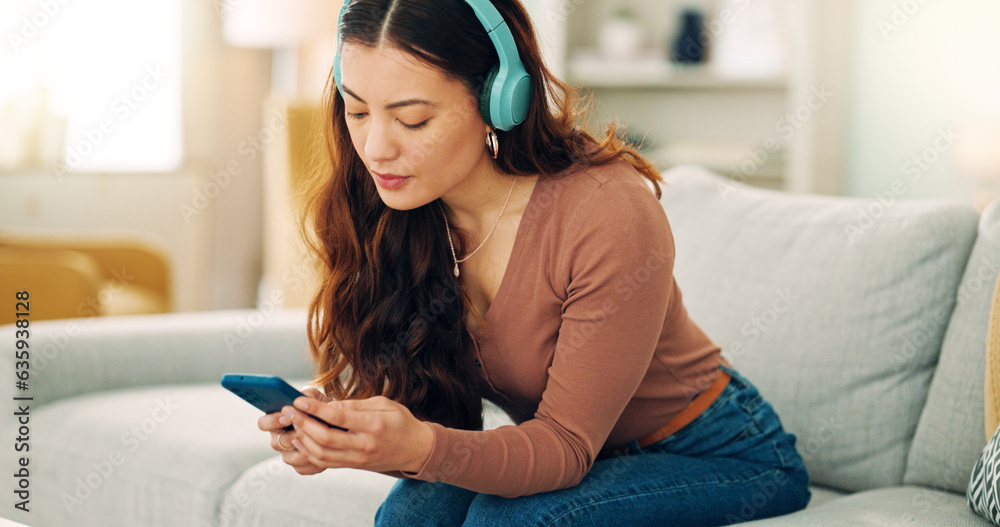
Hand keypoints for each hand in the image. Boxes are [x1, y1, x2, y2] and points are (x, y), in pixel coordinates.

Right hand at [258, 386, 328, 474]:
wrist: (337, 425)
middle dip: (291, 435)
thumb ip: (306, 395)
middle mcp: (278, 439)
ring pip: (288, 457)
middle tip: (304, 429)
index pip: (263, 423)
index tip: (286, 415)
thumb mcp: (315, 397)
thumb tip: (300, 399)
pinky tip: (324, 453)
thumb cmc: (321, 409)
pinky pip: (302, 467)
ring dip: (303, 449)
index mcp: (276, 421)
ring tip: (318, 440)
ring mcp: (288, 454)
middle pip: (275, 442)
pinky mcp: (300, 466)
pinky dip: (313, 462)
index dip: (273, 420)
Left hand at [281, 395, 433, 473]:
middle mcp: (364, 445)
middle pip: (325, 438)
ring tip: (292, 425)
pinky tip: (301, 440)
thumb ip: (356, 405)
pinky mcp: (354, 466)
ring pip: (322, 454)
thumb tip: (329, 405)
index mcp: (374, 425)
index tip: (299, 401)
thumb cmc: (401, 422)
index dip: (315, 409)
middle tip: (289, 412)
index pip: (338, 417)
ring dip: (303, 440)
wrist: (416, 449)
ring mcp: (358, 458)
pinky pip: (326, 462)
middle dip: (303, 424)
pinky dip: (310, 452)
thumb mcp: (384, 404)